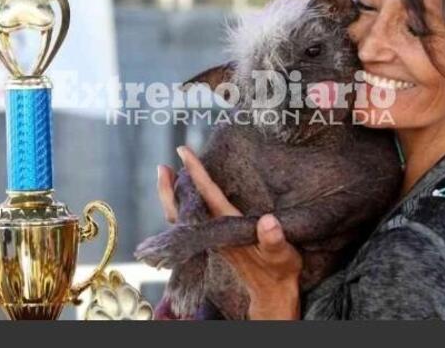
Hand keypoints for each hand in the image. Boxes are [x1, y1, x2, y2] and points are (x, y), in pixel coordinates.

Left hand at [156, 146, 302, 319]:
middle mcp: (214, 233)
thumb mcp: (282, 255)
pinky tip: (186, 194)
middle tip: (162, 166)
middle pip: (182, 209)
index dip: (196, 172)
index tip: (184, 152)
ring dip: (172, 195)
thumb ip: (274, 240)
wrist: (272, 292)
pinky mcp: (213, 241)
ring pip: (182, 216)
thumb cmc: (278, 270)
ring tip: (167, 174)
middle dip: (169, 188)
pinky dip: (182, 204)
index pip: (208, 195)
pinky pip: (190, 221)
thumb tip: (266, 221)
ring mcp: (211, 238)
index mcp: (228, 228)